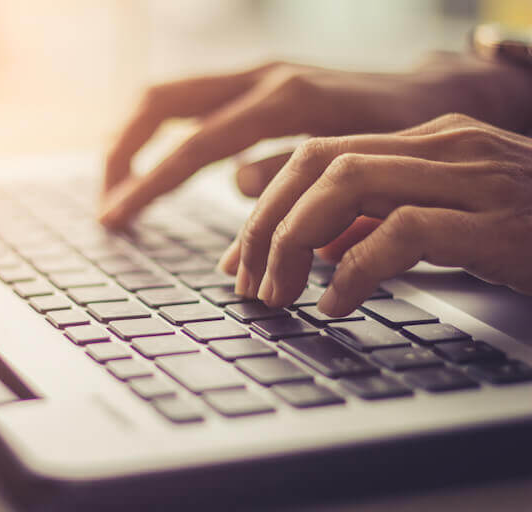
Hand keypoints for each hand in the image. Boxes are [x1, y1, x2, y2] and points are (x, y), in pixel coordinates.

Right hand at [99, 52, 531, 227]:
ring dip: (136, 140)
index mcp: (286, 100)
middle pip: (162, 102)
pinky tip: (159, 168)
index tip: (114, 218)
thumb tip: (237, 186)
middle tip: (107, 202)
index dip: (149, 184)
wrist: (441, 94)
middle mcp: (262, 77)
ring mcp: (258, 75)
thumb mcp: (362, 164)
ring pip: (171, 97)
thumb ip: (296, 174)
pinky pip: (194, 105)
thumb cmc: (408, 135)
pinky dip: (165, 136)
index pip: (195, 145)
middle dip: (122, 151)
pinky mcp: (259, 85)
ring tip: (119, 188)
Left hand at [218, 113, 531, 316]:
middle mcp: (443, 145)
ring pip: (347, 185)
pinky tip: (336, 305)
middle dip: (267, 224)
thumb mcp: (447, 221)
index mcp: (426, 140)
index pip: (317, 155)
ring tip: (278, 294)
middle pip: (317, 163)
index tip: (240, 258)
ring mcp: (471, 177)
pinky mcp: (496, 221)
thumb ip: (381, 223)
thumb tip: (317, 248)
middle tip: (247, 282)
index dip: (265, 206)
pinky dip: (356, 269)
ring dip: (295, 243)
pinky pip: (402, 232)